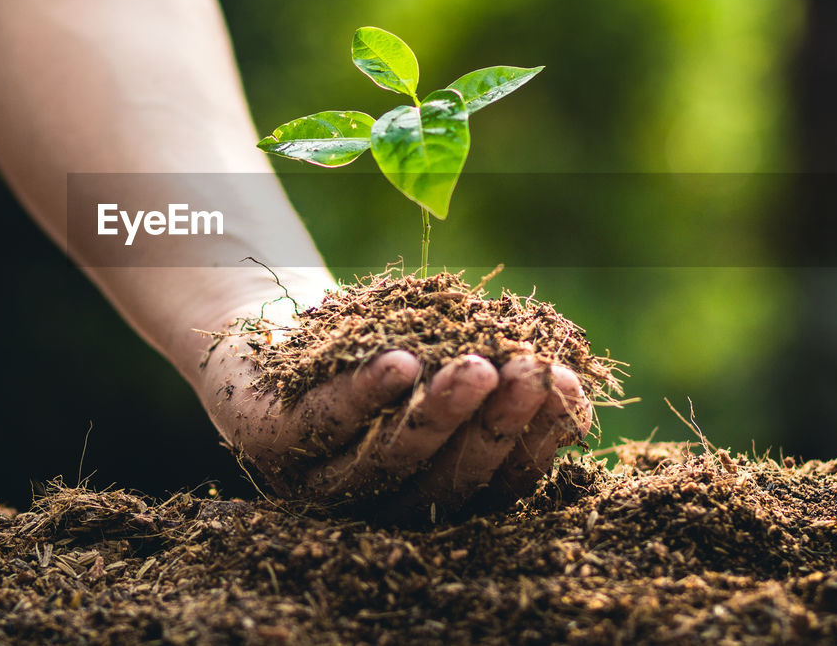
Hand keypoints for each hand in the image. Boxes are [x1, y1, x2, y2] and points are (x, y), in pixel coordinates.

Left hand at [194, 308, 591, 518]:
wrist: (262, 336)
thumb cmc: (365, 351)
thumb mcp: (434, 361)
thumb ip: (488, 379)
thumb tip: (574, 381)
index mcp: (427, 489)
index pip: (495, 482)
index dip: (537, 440)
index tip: (572, 386)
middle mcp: (377, 500)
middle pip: (447, 478)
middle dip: (496, 425)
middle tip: (531, 372)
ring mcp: (319, 478)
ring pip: (390, 457)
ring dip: (441, 413)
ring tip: (478, 366)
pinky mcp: (271, 443)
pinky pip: (326, 421)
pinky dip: (365, 393)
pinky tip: (401, 362)